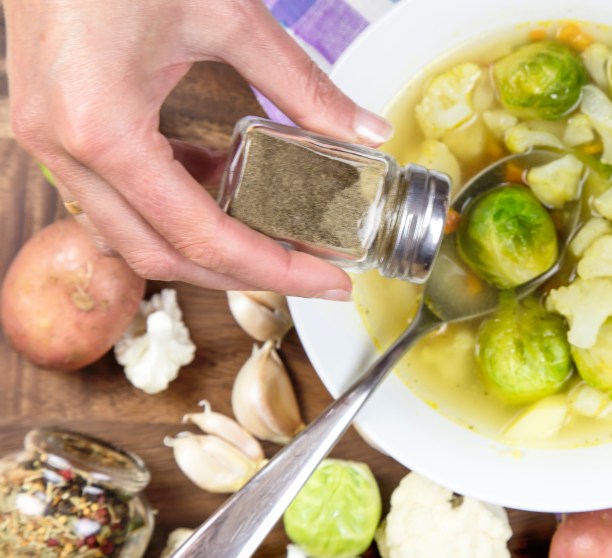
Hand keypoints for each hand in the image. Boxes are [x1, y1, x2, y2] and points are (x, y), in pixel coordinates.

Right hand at [4, 0, 392, 298]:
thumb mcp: (227, 14)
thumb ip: (301, 83)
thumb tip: (364, 132)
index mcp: (104, 128)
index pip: (201, 236)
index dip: (271, 269)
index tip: (326, 282)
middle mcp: (66, 148)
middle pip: (162, 253)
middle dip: (243, 273)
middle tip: (311, 273)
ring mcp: (52, 140)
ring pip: (135, 233)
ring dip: (206, 242)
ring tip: (274, 231)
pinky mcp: (56, 126)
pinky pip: (118, 194)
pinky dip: (175, 201)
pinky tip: (222, 181)